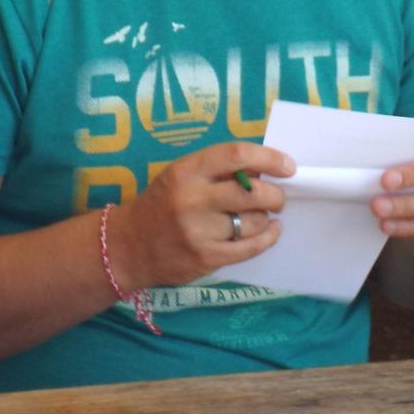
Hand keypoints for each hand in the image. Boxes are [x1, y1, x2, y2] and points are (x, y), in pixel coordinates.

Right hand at [108, 142, 292, 288]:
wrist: (125, 247)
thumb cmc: (162, 204)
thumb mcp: (182, 175)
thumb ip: (219, 169)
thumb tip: (265, 166)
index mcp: (187, 170)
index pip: (237, 155)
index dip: (269, 158)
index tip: (288, 166)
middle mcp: (192, 199)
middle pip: (253, 192)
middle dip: (275, 195)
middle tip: (277, 197)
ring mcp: (198, 231)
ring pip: (254, 221)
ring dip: (266, 218)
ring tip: (262, 216)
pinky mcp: (205, 258)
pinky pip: (250, 248)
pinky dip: (268, 238)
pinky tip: (270, 231)